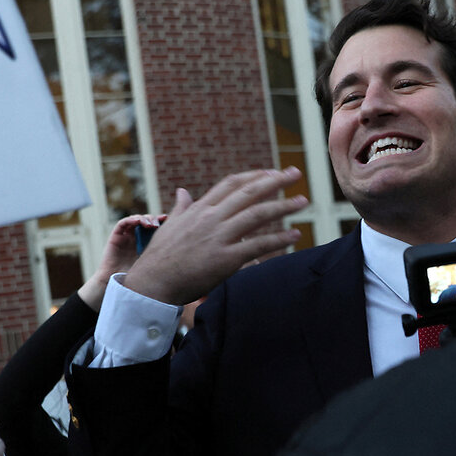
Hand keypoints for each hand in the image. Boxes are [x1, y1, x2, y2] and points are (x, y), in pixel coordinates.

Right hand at [78, 213, 164, 309]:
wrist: (117, 283)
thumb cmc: (135, 276)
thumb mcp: (152, 262)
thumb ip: (159, 252)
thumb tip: (179, 245)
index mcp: (146, 242)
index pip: (154, 227)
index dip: (161, 221)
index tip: (169, 220)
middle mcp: (136, 237)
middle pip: (145, 221)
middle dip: (153, 219)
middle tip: (158, 224)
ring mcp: (126, 236)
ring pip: (135, 219)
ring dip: (143, 219)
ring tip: (150, 225)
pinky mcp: (116, 236)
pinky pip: (123, 223)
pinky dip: (130, 220)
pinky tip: (138, 222)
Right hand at [123, 167, 306, 305]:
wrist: (153, 283)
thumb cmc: (160, 258)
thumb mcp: (169, 226)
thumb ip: (181, 208)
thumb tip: (182, 192)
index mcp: (199, 209)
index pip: (231, 184)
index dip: (253, 176)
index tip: (270, 172)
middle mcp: (211, 218)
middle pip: (249, 192)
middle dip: (275, 181)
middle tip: (295, 174)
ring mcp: (219, 237)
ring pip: (257, 214)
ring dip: (283, 206)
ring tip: (302, 202)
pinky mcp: (226, 259)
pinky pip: (258, 245)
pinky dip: (278, 239)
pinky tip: (295, 236)